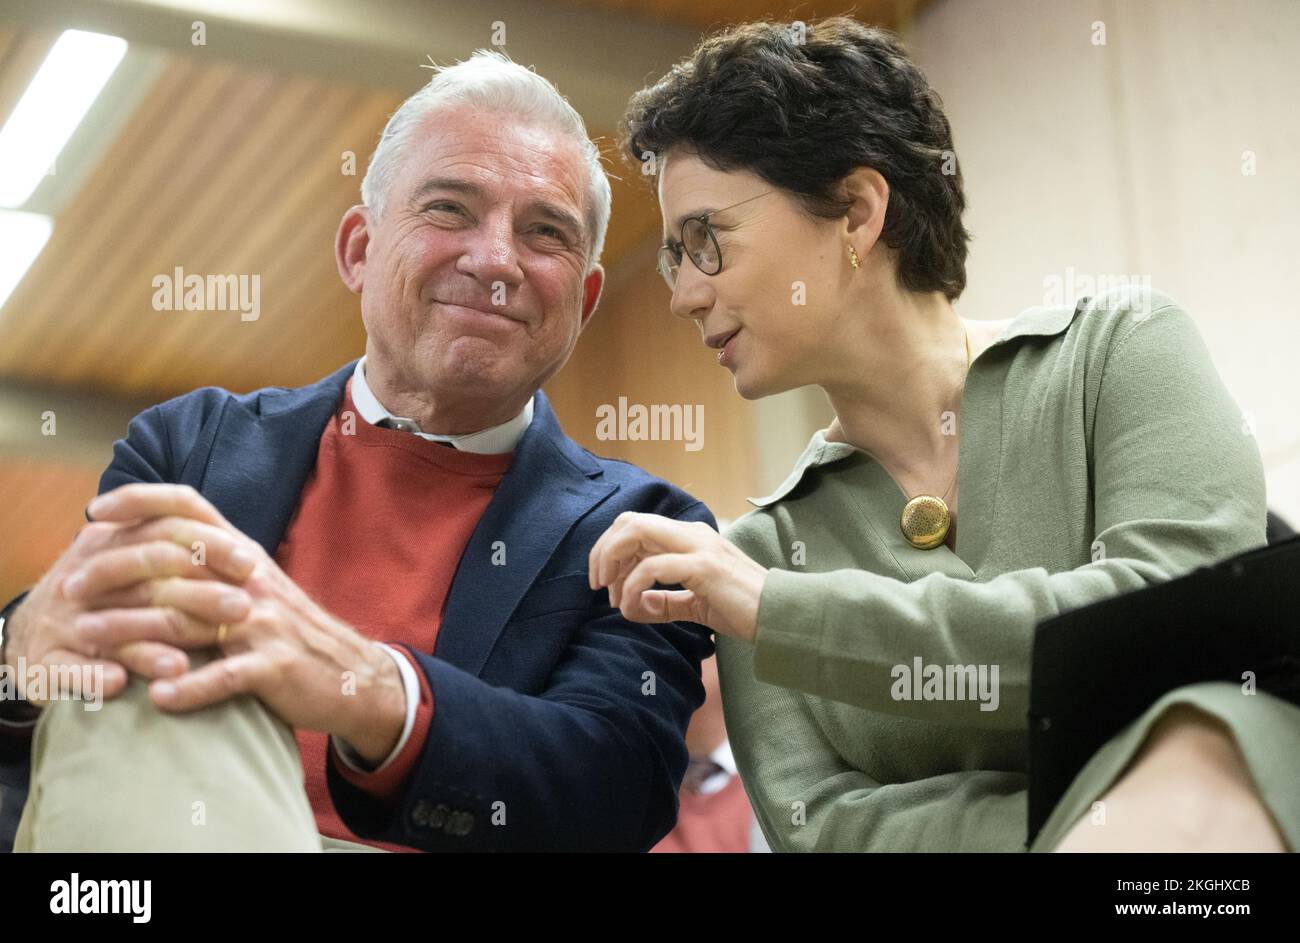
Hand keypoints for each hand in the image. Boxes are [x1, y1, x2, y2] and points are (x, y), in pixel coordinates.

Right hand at [3, 515, 231, 706]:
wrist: (36, 638)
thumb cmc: (107, 604)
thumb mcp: (136, 573)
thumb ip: (181, 560)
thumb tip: (251, 560)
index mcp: (108, 545)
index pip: (164, 532)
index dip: (210, 546)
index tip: (251, 564)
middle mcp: (84, 575)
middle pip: (146, 578)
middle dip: (198, 594)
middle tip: (242, 609)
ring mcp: (61, 618)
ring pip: (109, 625)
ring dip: (148, 643)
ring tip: (183, 663)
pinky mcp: (44, 659)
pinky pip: (68, 667)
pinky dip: (94, 676)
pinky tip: (120, 684)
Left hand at [72, 484, 405, 763]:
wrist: (353, 675)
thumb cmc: (292, 634)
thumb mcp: (255, 587)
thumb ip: (213, 565)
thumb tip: (154, 545)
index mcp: (244, 556)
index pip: (191, 509)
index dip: (141, 501)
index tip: (95, 513)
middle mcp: (251, 580)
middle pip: (173, 562)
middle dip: (114, 571)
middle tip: (70, 590)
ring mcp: (263, 623)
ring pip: (186, 621)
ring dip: (131, 631)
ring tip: (88, 639)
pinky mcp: (274, 666)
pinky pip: (224, 676)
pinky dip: (189, 687)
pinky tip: (159, 695)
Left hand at [587, 512, 767, 641]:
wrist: (781, 617)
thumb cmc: (743, 609)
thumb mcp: (696, 603)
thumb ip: (665, 602)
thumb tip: (633, 606)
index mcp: (690, 537)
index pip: (636, 525)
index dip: (611, 550)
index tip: (606, 585)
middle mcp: (692, 534)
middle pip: (629, 521)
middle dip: (603, 551)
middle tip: (599, 585)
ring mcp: (698, 547)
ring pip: (635, 533)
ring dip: (613, 565)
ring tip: (614, 598)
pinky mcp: (703, 567)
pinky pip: (652, 567)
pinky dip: (632, 587)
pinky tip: (632, 607)